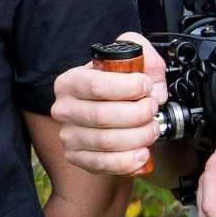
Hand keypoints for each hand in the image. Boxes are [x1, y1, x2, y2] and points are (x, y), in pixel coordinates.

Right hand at [49, 31, 168, 176]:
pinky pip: (103, 164)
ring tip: (151, 129)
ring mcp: (68, 135)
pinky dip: (128, 160)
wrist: (111, 114)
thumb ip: (141, 52)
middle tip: (152, 110)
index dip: (128, 88)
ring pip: (106, 142)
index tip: (147, 87)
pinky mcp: (76, 157)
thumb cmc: (118, 89)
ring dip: (138, 137)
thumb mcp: (130, 61)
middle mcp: (64, 108)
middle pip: (103, 116)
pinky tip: (142, 152)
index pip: (96, 86)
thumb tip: (146, 68)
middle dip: (138, 114)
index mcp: (71, 81)